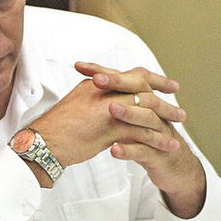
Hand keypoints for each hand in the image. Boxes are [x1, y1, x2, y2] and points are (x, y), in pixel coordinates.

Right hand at [30, 62, 182, 167]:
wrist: (40, 145)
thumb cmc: (54, 131)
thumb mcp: (76, 109)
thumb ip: (95, 103)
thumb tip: (110, 105)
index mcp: (94, 86)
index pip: (128, 75)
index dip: (151, 79)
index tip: (166, 85)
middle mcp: (101, 92)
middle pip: (142, 88)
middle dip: (163, 99)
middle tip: (179, 109)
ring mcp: (105, 109)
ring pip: (145, 109)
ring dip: (165, 117)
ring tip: (179, 126)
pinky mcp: (108, 129)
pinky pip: (141, 131)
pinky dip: (158, 138)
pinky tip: (169, 145)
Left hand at [77, 62, 205, 217]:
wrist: (171, 163)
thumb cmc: (143, 136)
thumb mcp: (127, 116)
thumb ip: (112, 101)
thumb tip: (86, 85)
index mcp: (143, 99)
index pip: (124, 79)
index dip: (103, 72)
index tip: (79, 66)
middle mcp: (153, 111)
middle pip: (138, 91)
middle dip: (117, 83)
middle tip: (96, 80)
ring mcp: (158, 132)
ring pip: (145, 118)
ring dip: (127, 113)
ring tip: (109, 109)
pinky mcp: (158, 154)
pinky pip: (144, 151)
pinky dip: (129, 150)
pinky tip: (114, 150)